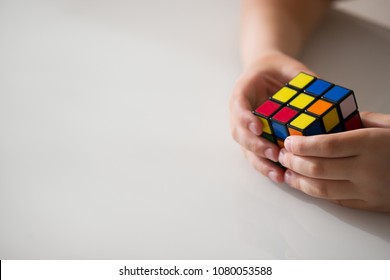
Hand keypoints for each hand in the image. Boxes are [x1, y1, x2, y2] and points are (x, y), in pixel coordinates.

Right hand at [229, 51, 314, 182]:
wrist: (266, 73)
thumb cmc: (276, 69)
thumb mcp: (289, 67)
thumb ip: (303, 78)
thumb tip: (327, 93)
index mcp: (243, 90)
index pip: (238, 105)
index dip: (245, 118)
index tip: (258, 127)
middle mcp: (240, 113)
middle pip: (238, 133)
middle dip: (255, 146)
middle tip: (273, 154)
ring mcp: (246, 128)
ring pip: (246, 149)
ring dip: (261, 163)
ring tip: (278, 175)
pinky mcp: (255, 139)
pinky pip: (257, 155)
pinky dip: (267, 167)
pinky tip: (281, 177)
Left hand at [278, 112, 389, 211]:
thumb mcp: (389, 124)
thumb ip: (359, 119)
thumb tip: (330, 118)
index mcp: (370, 144)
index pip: (326, 146)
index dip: (302, 145)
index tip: (289, 141)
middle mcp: (366, 170)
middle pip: (318, 169)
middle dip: (294, 162)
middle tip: (283, 155)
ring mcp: (367, 191)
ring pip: (322, 189)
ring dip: (299, 182)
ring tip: (287, 173)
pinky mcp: (369, 205)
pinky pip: (335, 200)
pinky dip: (316, 192)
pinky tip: (305, 185)